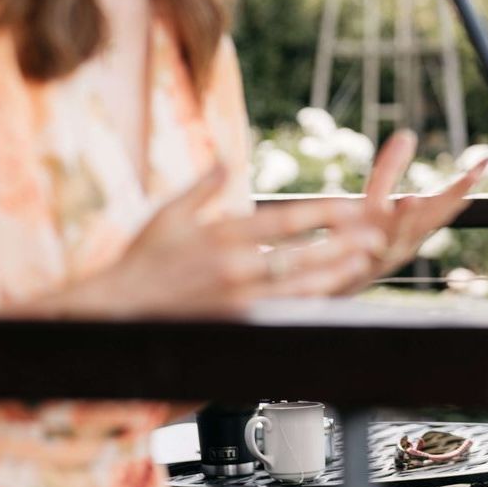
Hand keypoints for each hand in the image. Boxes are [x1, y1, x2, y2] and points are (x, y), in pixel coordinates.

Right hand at [65, 165, 386, 316]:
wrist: (111, 315)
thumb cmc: (139, 262)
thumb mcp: (167, 215)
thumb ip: (202, 187)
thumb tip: (224, 159)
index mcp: (220, 234)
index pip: (283, 219)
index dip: (323, 212)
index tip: (353, 204)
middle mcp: (232, 267)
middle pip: (299, 255)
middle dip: (342, 245)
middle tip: (376, 236)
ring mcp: (234, 301)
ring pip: (296, 289)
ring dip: (334, 276)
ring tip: (365, 265)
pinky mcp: (232, 327)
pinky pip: (280, 316)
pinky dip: (308, 307)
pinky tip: (332, 300)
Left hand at [358, 130, 487, 274]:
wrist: (329, 278)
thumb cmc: (357, 236)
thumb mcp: (375, 199)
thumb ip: (390, 169)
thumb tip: (407, 134)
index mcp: (416, 226)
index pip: (446, 201)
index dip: (465, 182)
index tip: (487, 160)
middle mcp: (406, 242)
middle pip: (434, 219)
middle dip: (454, 196)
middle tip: (474, 175)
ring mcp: (382, 255)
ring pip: (400, 237)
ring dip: (408, 218)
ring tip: (412, 198)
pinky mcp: (357, 266)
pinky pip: (366, 256)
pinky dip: (370, 248)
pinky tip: (372, 236)